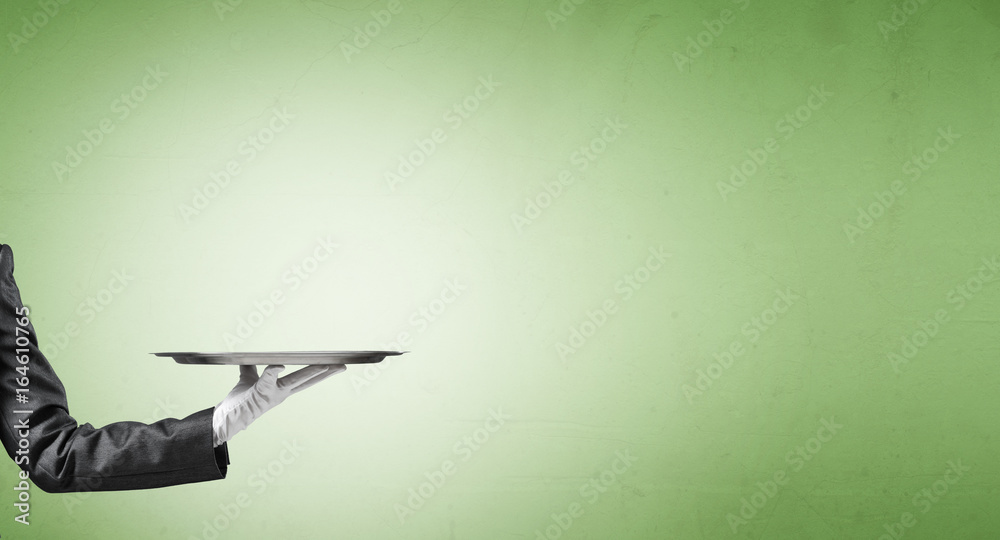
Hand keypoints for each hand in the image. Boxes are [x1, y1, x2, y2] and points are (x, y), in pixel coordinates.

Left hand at [212, 364, 344, 445]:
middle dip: (325, 373)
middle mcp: (281, 393)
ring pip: (294, 381)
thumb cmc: (240, 400)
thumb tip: (248, 357)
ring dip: (309, 373)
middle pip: (307, 380)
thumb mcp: (247, 379)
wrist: (228, 417)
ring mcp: (273, 394)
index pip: (304, 378)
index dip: (318, 371)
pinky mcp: (260, 394)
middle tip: (342, 365)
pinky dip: (272, 371)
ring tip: (324, 366)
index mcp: (282, 389)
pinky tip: (280, 364)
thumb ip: (251, 368)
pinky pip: (267, 380)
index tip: (332, 364)